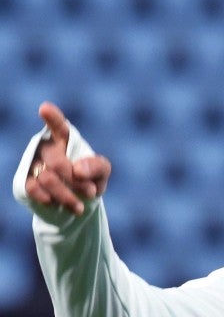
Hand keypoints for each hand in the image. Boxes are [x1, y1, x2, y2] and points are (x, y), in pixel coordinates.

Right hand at [25, 101, 110, 215]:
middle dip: (76, 181)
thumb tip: (78, 169)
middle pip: (57, 162)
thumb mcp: (102, 173)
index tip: (45, 109)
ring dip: (67, 195)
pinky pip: (33, 188)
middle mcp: (47, 147)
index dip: (52, 118)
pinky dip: (48, 198)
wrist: (78, 203)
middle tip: (91, 192)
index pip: (58, 126)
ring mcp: (34, 163)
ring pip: (47, 178)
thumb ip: (97, 166)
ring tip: (80, 207)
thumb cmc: (91, 180)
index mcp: (65, 139)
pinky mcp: (27, 180)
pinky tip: (56, 203)